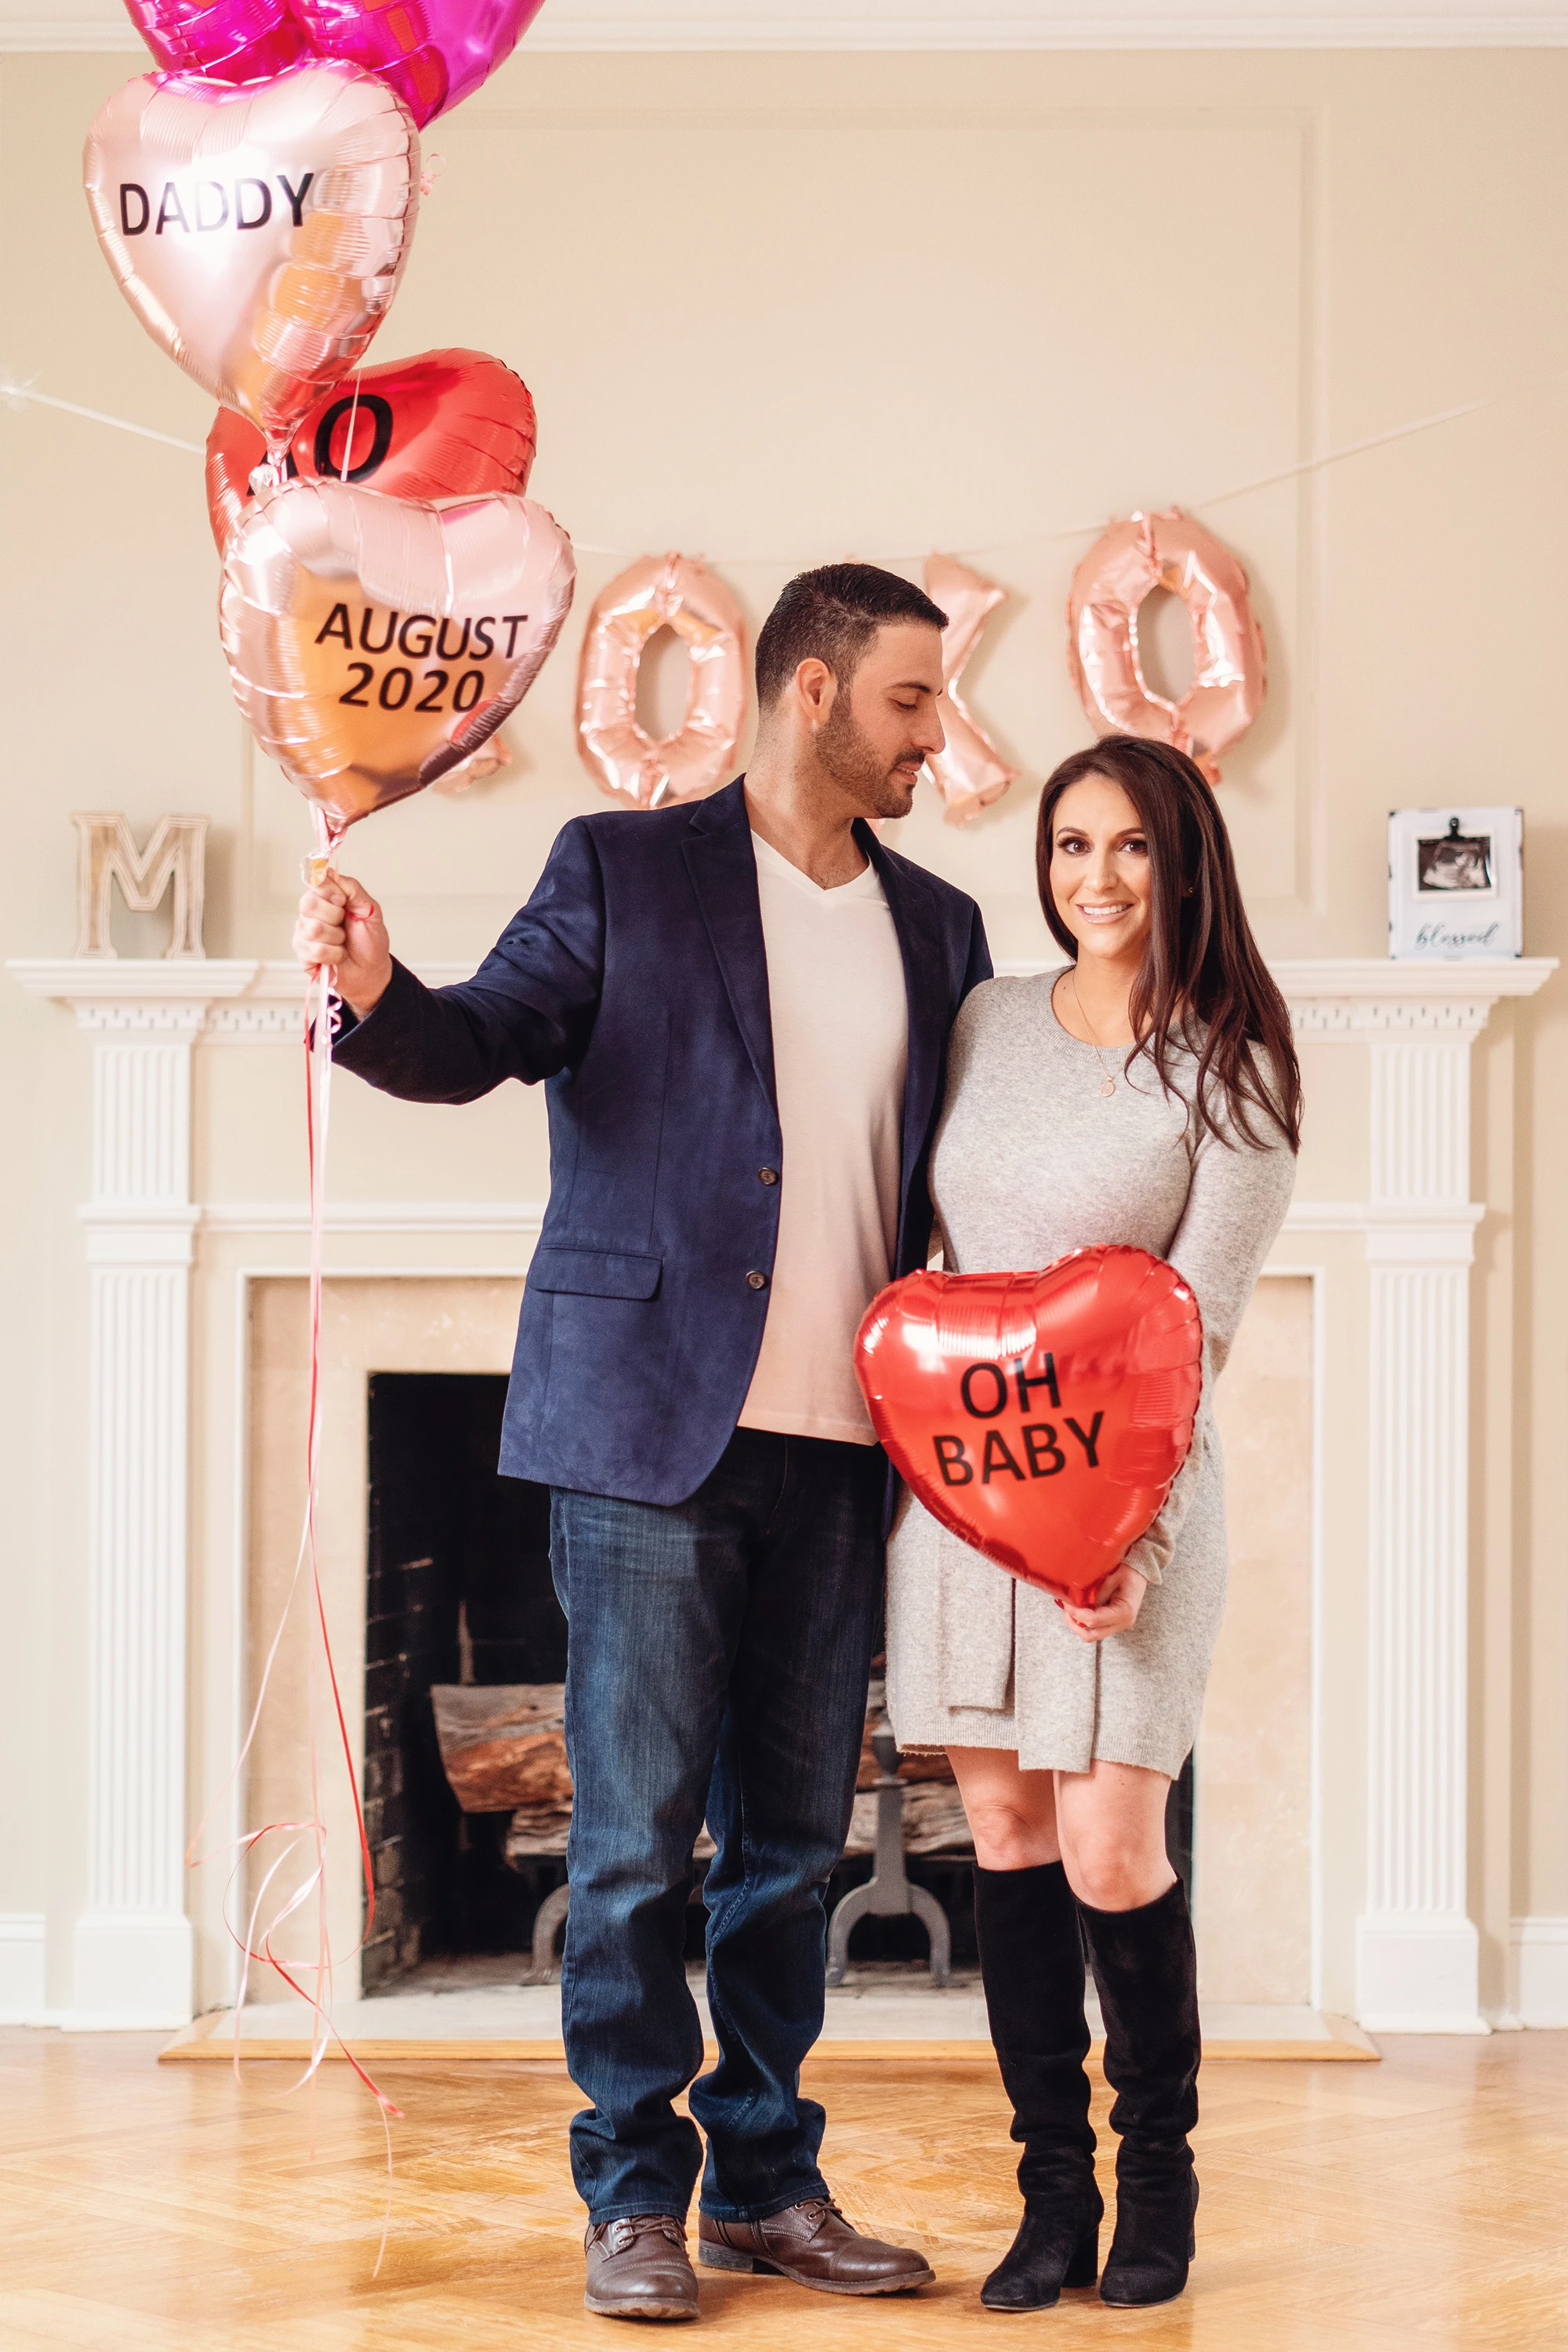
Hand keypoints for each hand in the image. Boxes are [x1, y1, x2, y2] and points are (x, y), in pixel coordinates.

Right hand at [292, 873, 392, 1017]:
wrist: (371, 970)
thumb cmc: (369, 940)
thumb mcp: (369, 909)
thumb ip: (351, 888)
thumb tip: (328, 871)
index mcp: (325, 898)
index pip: (313, 881)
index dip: (328, 890)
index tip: (342, 901)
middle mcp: (310, 913)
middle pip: (308, 903)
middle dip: (334, 916)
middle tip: (345, 925)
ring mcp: (304, 934)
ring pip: (313, 929)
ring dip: (336, 938)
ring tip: (343, 942)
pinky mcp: (303, 954)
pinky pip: (314, 950)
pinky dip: (334, 954)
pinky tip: (338, 956)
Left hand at [1058, 1562, 1147, 1644]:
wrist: (1140, 1571)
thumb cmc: (1128, 1570)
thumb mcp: (1110, 1577)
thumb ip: (1095, 1593)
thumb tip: (1076, 1602)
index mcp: (1124, 1612)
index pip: (1094, 1621)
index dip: (1075, 1613)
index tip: (1065, 1602)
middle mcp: (1122, 1623)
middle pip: (1091, 1635)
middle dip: (1074, 1623)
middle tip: (1065, 1607)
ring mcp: (1117, 1625)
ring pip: (1091, 1634)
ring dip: (1077, 1623)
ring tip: (1069, 1607)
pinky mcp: (1112, 1622)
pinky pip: (1094, 1627)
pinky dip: (1082, 1620)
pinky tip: (1076, 1608)